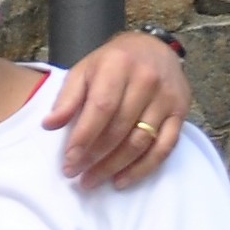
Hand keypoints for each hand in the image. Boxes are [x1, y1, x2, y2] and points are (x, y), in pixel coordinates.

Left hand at [43, 32, 193, 189]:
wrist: (155, 48)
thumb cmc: (112, 63)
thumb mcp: (84, 70)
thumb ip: (67, 98)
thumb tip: (49, 125)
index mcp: (119, 66)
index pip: (101, 109)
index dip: (84, 138)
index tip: (69, 160)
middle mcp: (147, 81)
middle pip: (119, 129)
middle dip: (95, 157)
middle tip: (75, 175)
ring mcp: (167, 98)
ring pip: (140, 142)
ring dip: (114, 167)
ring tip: (93, 181)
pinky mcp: (181, 112)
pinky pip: (164, 147)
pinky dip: (143, 168)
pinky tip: (122, 180)